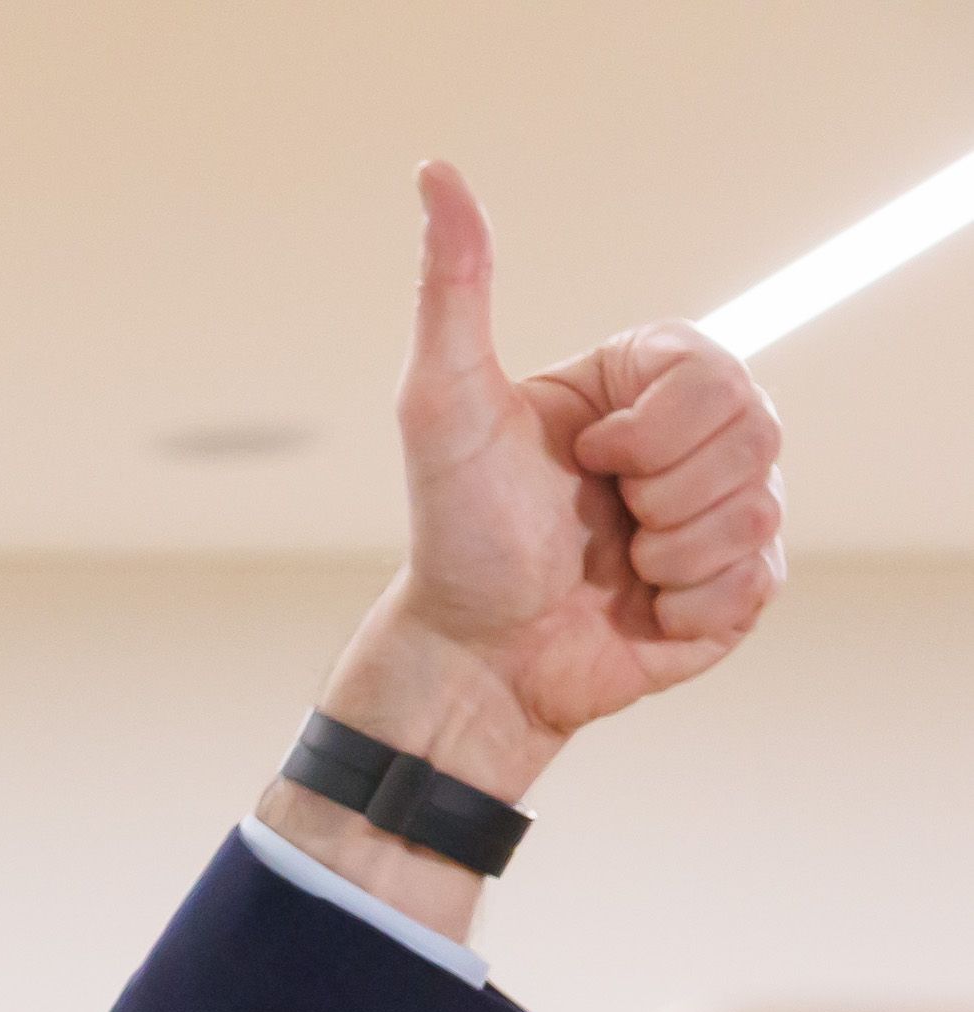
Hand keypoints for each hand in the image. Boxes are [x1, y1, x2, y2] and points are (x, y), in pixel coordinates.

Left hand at [298, 164, 785, 826]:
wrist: (472, 655)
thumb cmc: (456, 532)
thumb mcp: (442, 403)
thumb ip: (453, 287)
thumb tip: (435, 173)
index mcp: (645, 384)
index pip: (714, 372)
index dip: (648, 429)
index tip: (584, 455)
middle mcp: (695, 439)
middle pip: (756, 433)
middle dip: (659, 489)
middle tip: (598, 515)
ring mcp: (724, 509)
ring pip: (758, 508)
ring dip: (668, 552)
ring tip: (612, 566)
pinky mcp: (737, 588)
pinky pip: (755, 580)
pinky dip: (686, 606)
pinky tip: (637, 607)